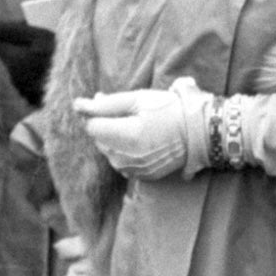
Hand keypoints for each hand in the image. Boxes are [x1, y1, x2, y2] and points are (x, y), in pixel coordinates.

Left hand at [76, 82, 214, 181]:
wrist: (197, 133)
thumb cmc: (168, 110)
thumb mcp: (137, 99)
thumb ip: (106, 104)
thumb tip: (78, 105)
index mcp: (126, 136)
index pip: (92, 127)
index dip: (96, 113)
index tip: (107, 103)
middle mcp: (126, 158)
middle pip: (99, 139)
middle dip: (105, 124)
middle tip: (125, 111)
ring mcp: (133, 170)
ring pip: (108, 151)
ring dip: (114, 137)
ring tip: (136, 124)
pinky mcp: (140, 176)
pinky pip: (121, 162)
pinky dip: (125, 150)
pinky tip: (141, 139)